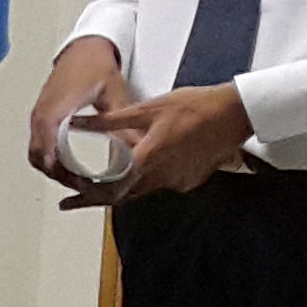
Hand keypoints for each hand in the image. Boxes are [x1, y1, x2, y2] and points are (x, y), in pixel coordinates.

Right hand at [22, 35, 131, 200]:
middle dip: (57, 175)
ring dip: (53, 169)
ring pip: (36, 153)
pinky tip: (70, 165)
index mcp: (56, 108)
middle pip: (38, 156)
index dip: (57, 166)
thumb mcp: (114, 93)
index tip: (74, 181)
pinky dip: (50, 159)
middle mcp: (42, 114)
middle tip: (82, 186)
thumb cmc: (94, 67)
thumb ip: (122, 122)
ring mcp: (39, 116)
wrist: (82, 50)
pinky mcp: (42, 118)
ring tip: (78, 180)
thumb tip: (137, 147)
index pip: (46, 144)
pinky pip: (39, 145)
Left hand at [89, 81, 252, 202]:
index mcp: (150, 157)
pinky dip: (145, 180)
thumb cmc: (194, 106)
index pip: (113, 187)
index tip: (70, 198)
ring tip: (96, 184)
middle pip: (123, 195)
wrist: (235, 113)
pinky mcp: (190, 181)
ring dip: (120, 189)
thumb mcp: (147, 108)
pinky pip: (161, 185)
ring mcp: (179, 181)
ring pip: (141, 192)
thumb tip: (77, 123)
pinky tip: (138, 168)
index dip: (88, 195)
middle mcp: (164, 176)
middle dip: (96, 198)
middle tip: (73, 199)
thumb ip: (110, 121)